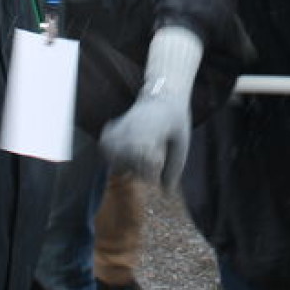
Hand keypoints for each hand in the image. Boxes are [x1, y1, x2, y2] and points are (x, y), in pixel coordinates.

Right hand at [99, 25, 202, 189]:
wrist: (161, 97)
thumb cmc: (175, 121)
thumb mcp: (181, 144)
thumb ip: (174, 168)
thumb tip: (166, 192)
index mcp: (145, 142)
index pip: (146, 175)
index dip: (156, 170)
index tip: (161, 153)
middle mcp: (127, 139)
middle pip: (133, 172)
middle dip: (144, 167)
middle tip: (155, 146)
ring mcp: (115, 135)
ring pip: (118, 166)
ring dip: (129, 162)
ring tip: (142, 146)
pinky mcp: (108, 132)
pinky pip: (108, 154)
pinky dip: (116, 154)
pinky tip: (129, 144)